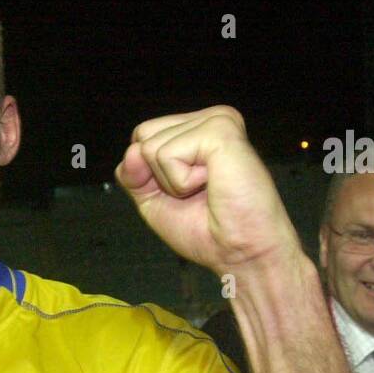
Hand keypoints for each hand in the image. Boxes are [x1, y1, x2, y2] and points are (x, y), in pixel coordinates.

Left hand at [113, 106, 300, 273]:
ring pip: (150, 147)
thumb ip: (133, 174)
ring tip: (209, 189)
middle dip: (157, 175)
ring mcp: (216, 121)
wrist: (241, 253)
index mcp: (198, 130)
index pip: (142, 136)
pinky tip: (213, 184)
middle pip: (142, 136)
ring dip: (172, 182)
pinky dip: (181, 181)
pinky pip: (167, 154)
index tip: (184, 193)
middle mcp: (210, 119)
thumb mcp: (154, 201)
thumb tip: (132, 150)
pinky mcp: (220, 131)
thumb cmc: (208, 231)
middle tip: (197, 192)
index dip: (147, 173)